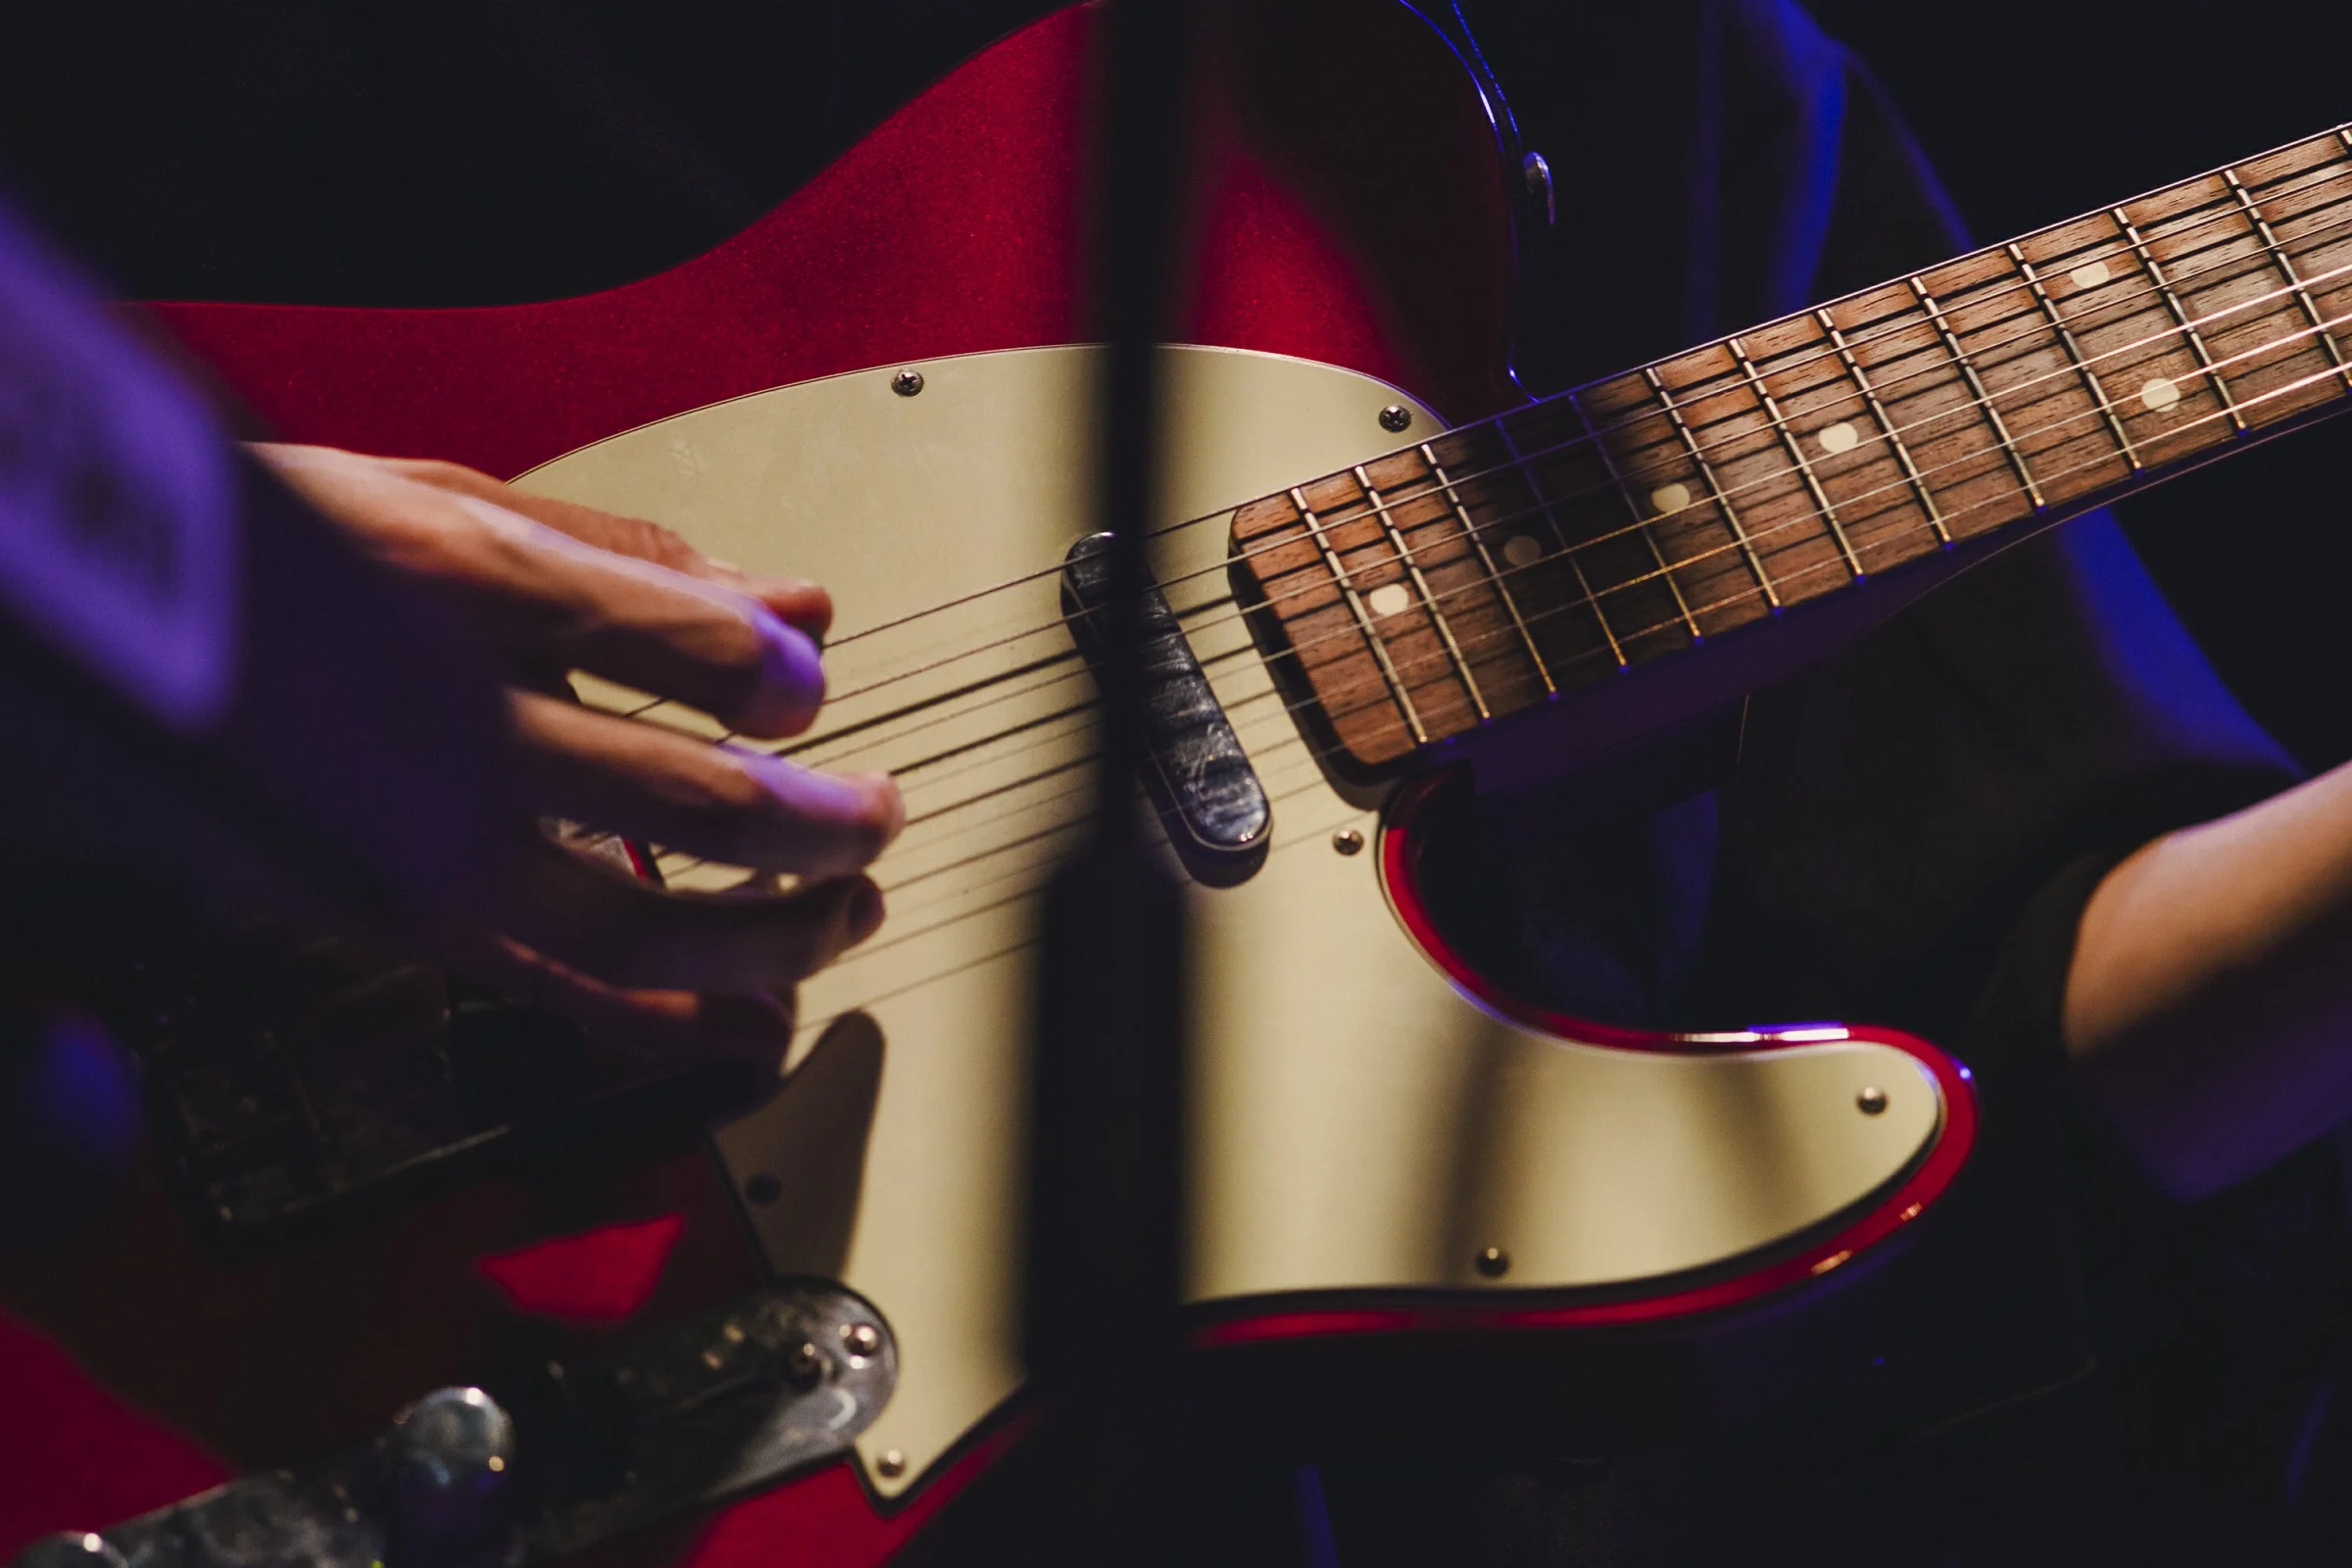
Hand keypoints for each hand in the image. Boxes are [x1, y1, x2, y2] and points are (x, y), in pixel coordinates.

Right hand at [251, 443, 902, 1064]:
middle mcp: (445, 732)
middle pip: (687, 801)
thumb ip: (627, 559)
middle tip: (878, 813)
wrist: (80, 646)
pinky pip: (558, 994)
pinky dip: (670, 1027)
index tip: (811, 685)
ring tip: (848, 914)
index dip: (774, 675)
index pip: (676, 644)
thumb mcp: (436, 502)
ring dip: (773, 931)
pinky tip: (754, 1026)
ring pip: (640, 923)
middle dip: (820, 821)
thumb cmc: (271, 559)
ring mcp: (416, 846)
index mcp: (454, 587)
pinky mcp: (397, 922)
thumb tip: (788, 606)